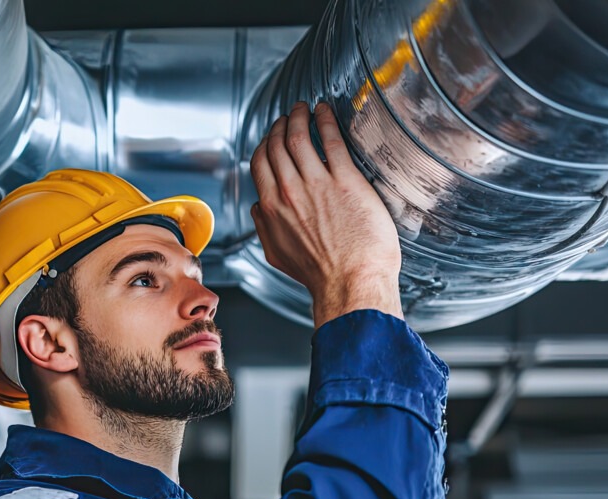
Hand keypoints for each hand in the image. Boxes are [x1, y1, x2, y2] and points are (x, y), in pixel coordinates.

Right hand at [249, 101, 402, 327]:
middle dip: (281, 125)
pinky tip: (326, 112)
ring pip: (299, 137)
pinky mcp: (346, 181)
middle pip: (278, 145)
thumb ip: (264, 228)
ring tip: (304, 108)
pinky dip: (324, 121)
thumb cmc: (320, 275)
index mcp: (272, 208)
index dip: (265, 144)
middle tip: (289, 116)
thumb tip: (257, 210)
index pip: (261, 163)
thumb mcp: (278, 255)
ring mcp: (317, 184)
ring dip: (299, 117)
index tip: (272, 136)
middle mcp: (290, 192)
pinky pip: (331, 141)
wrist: (350, 283)